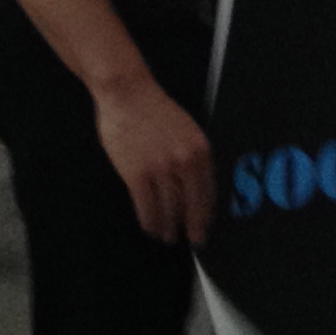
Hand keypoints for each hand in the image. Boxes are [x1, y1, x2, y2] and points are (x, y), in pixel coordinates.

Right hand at [92, 71, 214, 245]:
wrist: (128, 94)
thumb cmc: (155, 110)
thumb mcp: (186, 131)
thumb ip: (192, 156)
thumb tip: (194, 186)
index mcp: (200, 150)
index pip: (207, 191)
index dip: (205, 213)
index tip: (204, 226)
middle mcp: (184, 162)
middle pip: (191, 204)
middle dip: (192, 226)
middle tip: (191, 240)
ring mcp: (160, 169)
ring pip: (168, 209)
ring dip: (167, 227)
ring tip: (167, 236)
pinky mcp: (137, 174)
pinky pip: (146, 206)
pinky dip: (149, 220)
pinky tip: (150, 227)